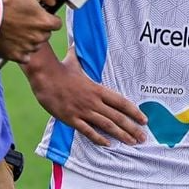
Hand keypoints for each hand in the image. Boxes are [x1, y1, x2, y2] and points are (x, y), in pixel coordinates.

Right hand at [0, 0, 61, 64]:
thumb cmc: (6, 1)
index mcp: (44, 22)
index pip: (57, 24)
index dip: (49, 18)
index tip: (40, 15)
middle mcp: (38, 37)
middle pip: (46, 34)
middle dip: (39, 28)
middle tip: (25, 19)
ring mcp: (26, 47)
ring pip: (35, 45)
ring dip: (30, 38)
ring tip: (16, 28)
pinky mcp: (15, 55)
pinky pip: (25, 56)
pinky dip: (21, 50)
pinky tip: (13, 40)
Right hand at [25, 48, 145, 146]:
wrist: (44, 76)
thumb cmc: (60, 69)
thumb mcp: (75, 61)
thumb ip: (80, 55)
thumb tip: (77, 43)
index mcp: (98, 89)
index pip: (121, 102)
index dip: (134, 112)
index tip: (144, 120)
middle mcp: (94, 101)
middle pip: (118, 117)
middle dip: (132, 128)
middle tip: (143, 138)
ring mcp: (83, 111)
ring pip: (106, 125)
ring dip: (121, 135)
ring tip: (131, 143)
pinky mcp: (72, 118)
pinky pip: (88, 131)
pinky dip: (98, 138)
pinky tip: (108, 144)